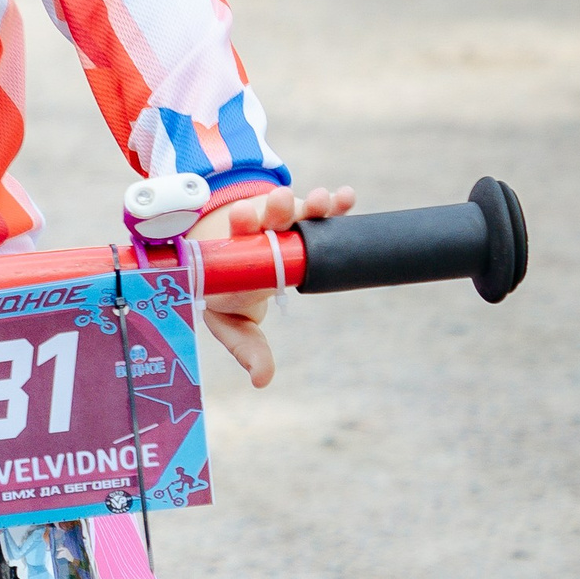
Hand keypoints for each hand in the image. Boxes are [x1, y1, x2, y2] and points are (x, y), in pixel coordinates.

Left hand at [195, 182, 353, 389]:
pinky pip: (324, 211)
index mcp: (237, 252)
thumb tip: (262, 380)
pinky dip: (337, 204)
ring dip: (308, 204)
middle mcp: (261, 231)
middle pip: (268, 215)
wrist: (236, 264)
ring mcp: (286, 224)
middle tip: (280, 202)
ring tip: (320, 200)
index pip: (238, 233)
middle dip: (275, 208)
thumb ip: (247, 348)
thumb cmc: (230, 293)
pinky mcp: (308, 220)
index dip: (244, 224)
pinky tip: (348, 197)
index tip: (245, 217)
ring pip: (297, 209)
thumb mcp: (233, 323)